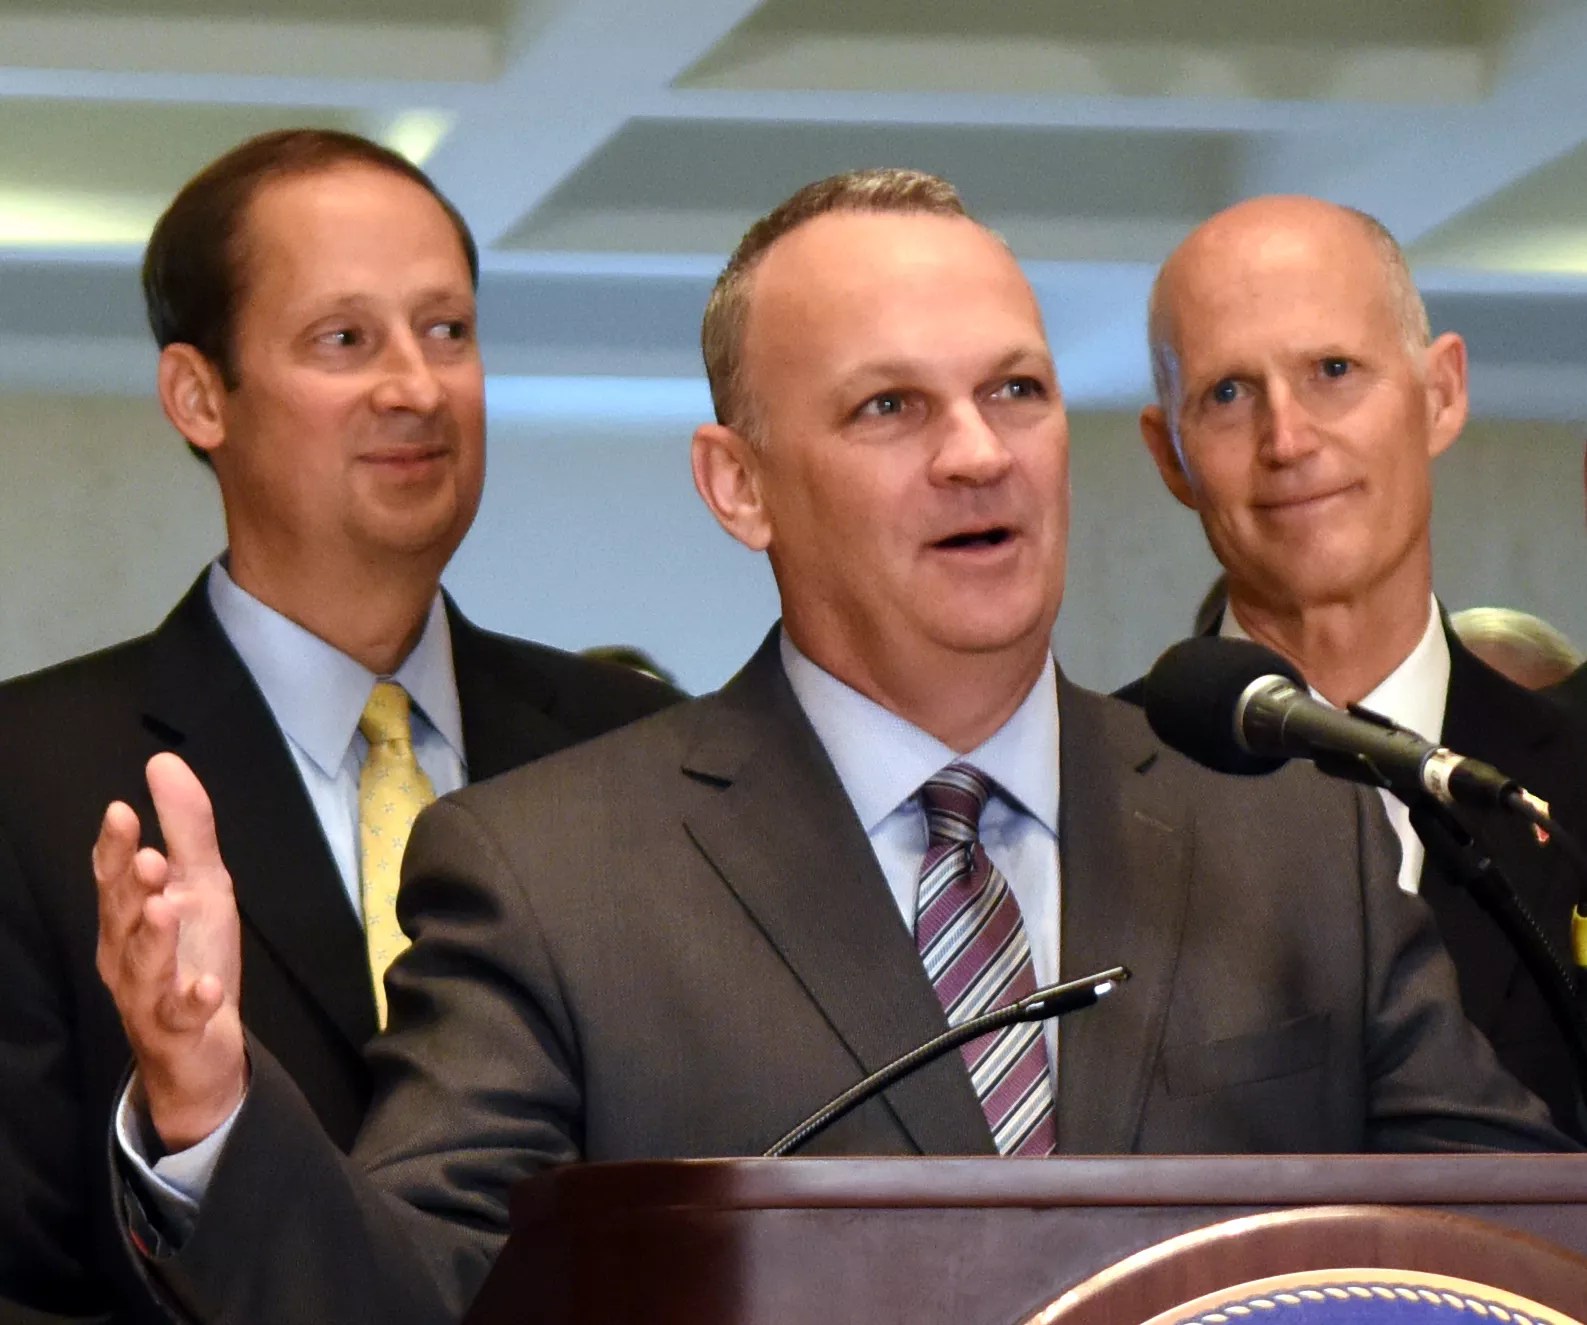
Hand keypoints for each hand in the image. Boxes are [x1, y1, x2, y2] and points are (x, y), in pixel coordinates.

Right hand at [95, 753, 246, 1150]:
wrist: (202, 1047)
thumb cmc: (193, 958)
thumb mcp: (201, 885)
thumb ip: (185, 829)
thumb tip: (162, 762)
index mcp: (129, 918)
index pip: (113, 877)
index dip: (114, 848)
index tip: (120, 810)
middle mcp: (126, 956)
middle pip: (121, 919)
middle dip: (130, 889)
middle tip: (146, 857)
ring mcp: (148, 997)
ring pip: (143, 968)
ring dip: (154, 939)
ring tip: (166, 909)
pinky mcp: (178, 1031)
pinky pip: (181, 1017)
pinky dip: (193, 1001)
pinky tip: (206, 986)